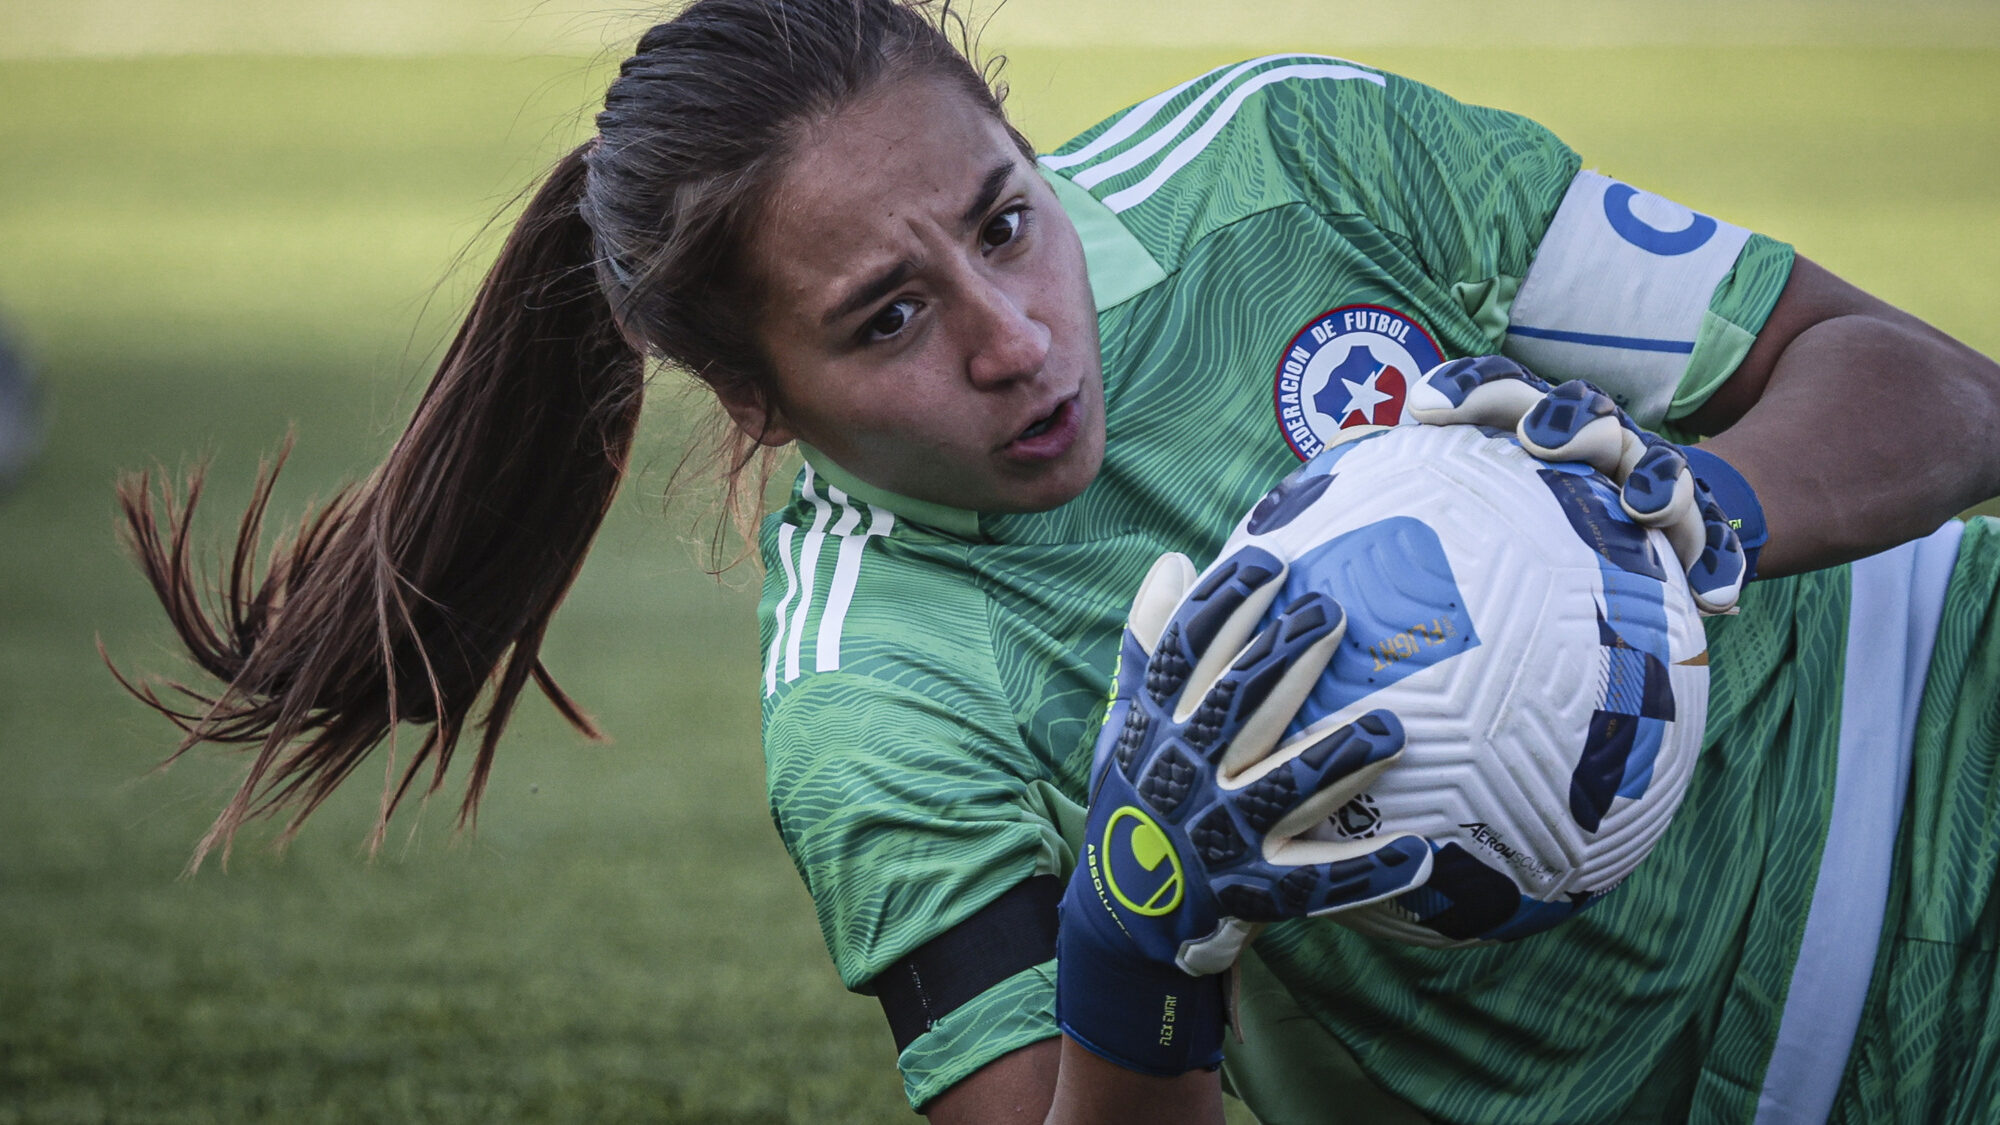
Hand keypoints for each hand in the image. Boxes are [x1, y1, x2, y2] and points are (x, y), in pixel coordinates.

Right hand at [1056, 548, 1432, 1075]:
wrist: (1123, 912)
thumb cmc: (1137, 796)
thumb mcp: (1126, 721)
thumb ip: (1150, 644)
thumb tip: (1174, 560)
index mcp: (1157, 728)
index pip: (1186, 655)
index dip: (1224, 605)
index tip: (1268, 561)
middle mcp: (1186, 775)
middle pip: (1240, 708)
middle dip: (1286, 659)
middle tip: (1333, 613)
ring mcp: (1222, 835)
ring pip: (1287, 791)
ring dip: (1340, 760)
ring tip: (1392, 729)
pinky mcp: (1255, 889)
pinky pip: (1319, 882)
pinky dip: (1368, 872)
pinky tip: (1420, 853)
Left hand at [1407, 355, 1765, 613]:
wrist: (1646, 520)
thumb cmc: (1524, 523)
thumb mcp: (1468, 510)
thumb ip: (1399, 500)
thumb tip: (1303, 508)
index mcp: (1530, 427)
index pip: (1494, 392)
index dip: (1463, 392)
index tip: (1424, 406)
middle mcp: (1593, 444)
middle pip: (1580, 415)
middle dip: (1564, 419)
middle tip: (1542, 441)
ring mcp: (1650, 480)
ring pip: (1656, 470)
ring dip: (1653, 480)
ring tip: (1644, 506)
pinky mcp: (1699, 528)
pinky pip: (1718, 545)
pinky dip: (1719, 566)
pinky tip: (1717, 601)